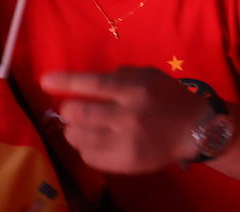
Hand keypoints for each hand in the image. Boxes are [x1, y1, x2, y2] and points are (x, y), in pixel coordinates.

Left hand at [42, 67, 207, 172]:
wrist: (194, 130)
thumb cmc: (168, 98)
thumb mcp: (149, 76)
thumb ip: (120, 76)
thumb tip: (84, 82)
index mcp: (135, 90)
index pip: (94, 84)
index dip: (66, 81)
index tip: (45, 80)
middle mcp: (129, 115)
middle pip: (79, 113)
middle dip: (69, 111)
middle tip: (73, 110)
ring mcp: (126, 141)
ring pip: (78, 137)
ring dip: (74, 130)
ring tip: (83, 127)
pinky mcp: (124, 162)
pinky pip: (89, 157)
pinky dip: (86, 148)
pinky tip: (97, 142)